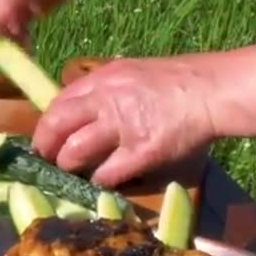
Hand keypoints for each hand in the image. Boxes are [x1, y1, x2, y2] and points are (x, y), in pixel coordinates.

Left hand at [31, 57, 221, 187]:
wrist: (210, 91)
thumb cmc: (173, 82)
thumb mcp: (129, 74)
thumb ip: (102, 91)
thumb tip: (76, 114)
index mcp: (102, 80)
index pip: (57, 104)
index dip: (46, 127)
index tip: (45, 141)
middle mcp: (106, 100)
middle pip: (56, 127)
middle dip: (46, 148)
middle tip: (48, 162)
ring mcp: (123, 127)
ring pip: (74, 153)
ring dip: (70, 167)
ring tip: (76, 172)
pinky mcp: (141, 153)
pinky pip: (106, 174)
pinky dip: (100, 181)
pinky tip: (105, 180)